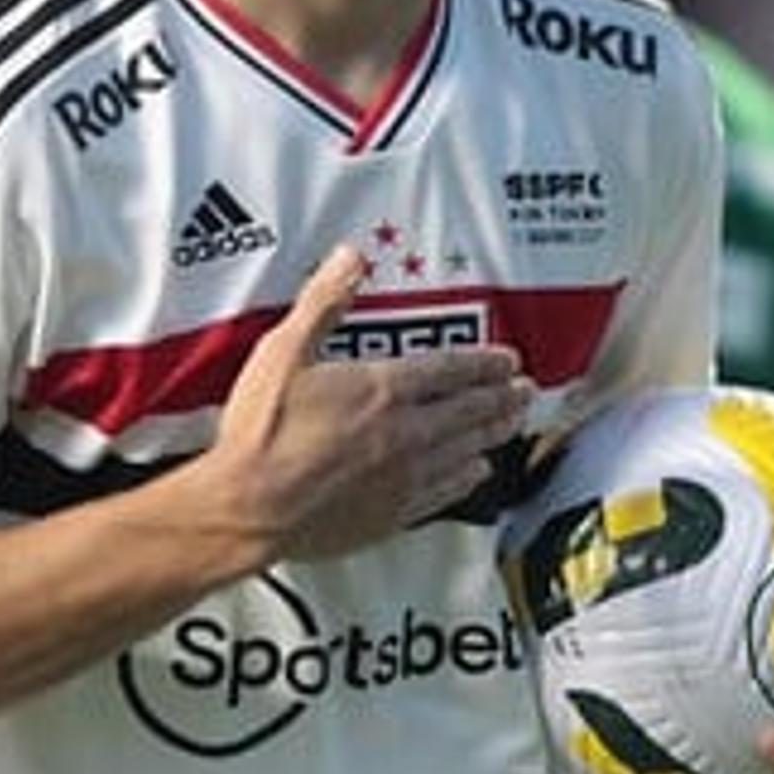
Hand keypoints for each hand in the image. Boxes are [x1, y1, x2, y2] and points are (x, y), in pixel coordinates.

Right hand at [200, 246, 532, 564]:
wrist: (248, 507)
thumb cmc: (260, 435)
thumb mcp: (284, 352)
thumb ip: (323, 303)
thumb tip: (349, 260)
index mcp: (383, 389)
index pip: (450, 369)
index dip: (483, 362)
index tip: (507, 360)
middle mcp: (404, 433)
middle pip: (469, 410)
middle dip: (501, 397)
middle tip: (525, 389)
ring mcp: (402, 476)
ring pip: (465, 449)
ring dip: (495, 433)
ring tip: (515, 422)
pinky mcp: (391, 514)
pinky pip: (444, 492)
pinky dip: (467, 478)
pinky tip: (477, 473)